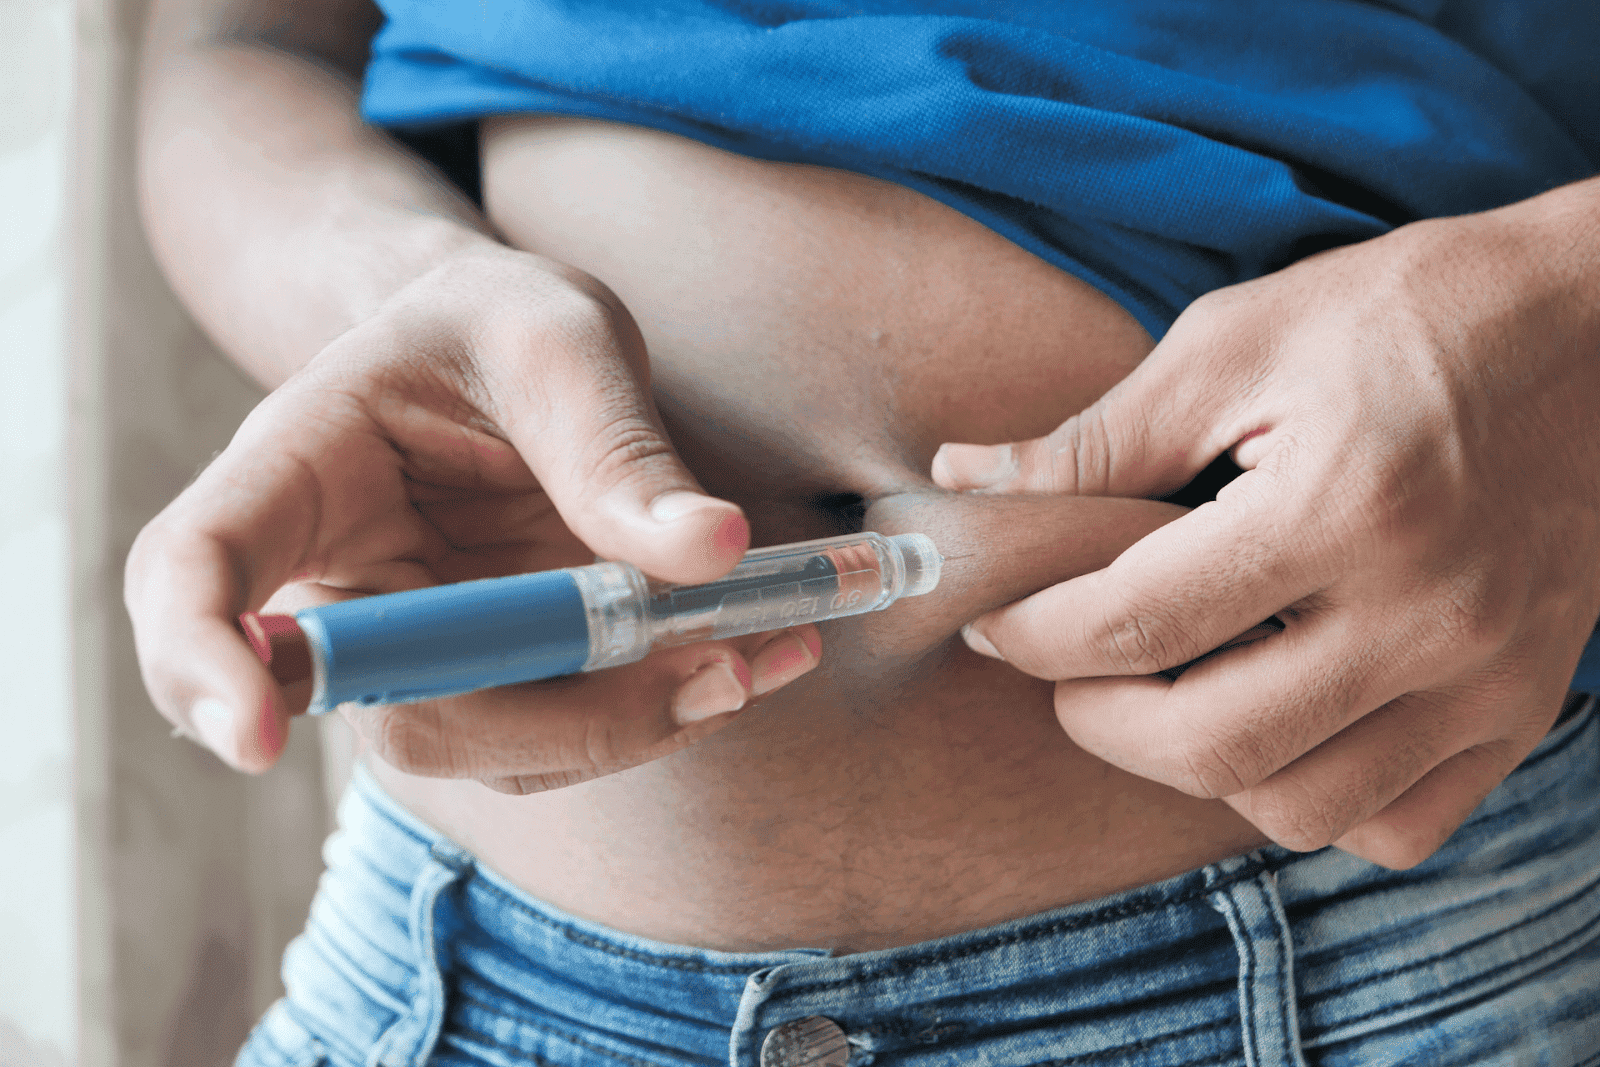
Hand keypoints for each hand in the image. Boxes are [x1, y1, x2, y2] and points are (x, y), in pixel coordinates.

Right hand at [125, 244, 820, 790]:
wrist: (512, 351)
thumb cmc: (503, 322)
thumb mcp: (563, 339)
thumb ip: (616, 442)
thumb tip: (711, 551)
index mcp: (295, 468)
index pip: (195, 574)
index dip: (200, 666)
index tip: (250, 740)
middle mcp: (336, 581)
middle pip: (389, 706)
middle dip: (554, 716)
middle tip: (714, 675)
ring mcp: (414, 646)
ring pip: (489, 743)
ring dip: (631, 725)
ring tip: (760, 655)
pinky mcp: (491, 676)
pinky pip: (555, 731)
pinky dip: (656, 711)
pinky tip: (749, 658)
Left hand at [932, 183, 1599, 867]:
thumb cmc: (1409, 312)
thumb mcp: (1237, 342)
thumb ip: (1095, 439)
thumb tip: (961, 480)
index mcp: (1344, 506)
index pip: (1138, 624)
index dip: (1032, 634)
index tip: (996, 620)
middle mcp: (1427, 615)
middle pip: (1209, 747)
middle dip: (1095, 718)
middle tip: (1067, 667)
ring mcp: (1488, 677)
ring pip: (1298, 808)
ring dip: (1196, 767)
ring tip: (1165, 692)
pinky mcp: (1525, 707)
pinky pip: (1398, 826)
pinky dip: (1315, 800)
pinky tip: (1280, 724)